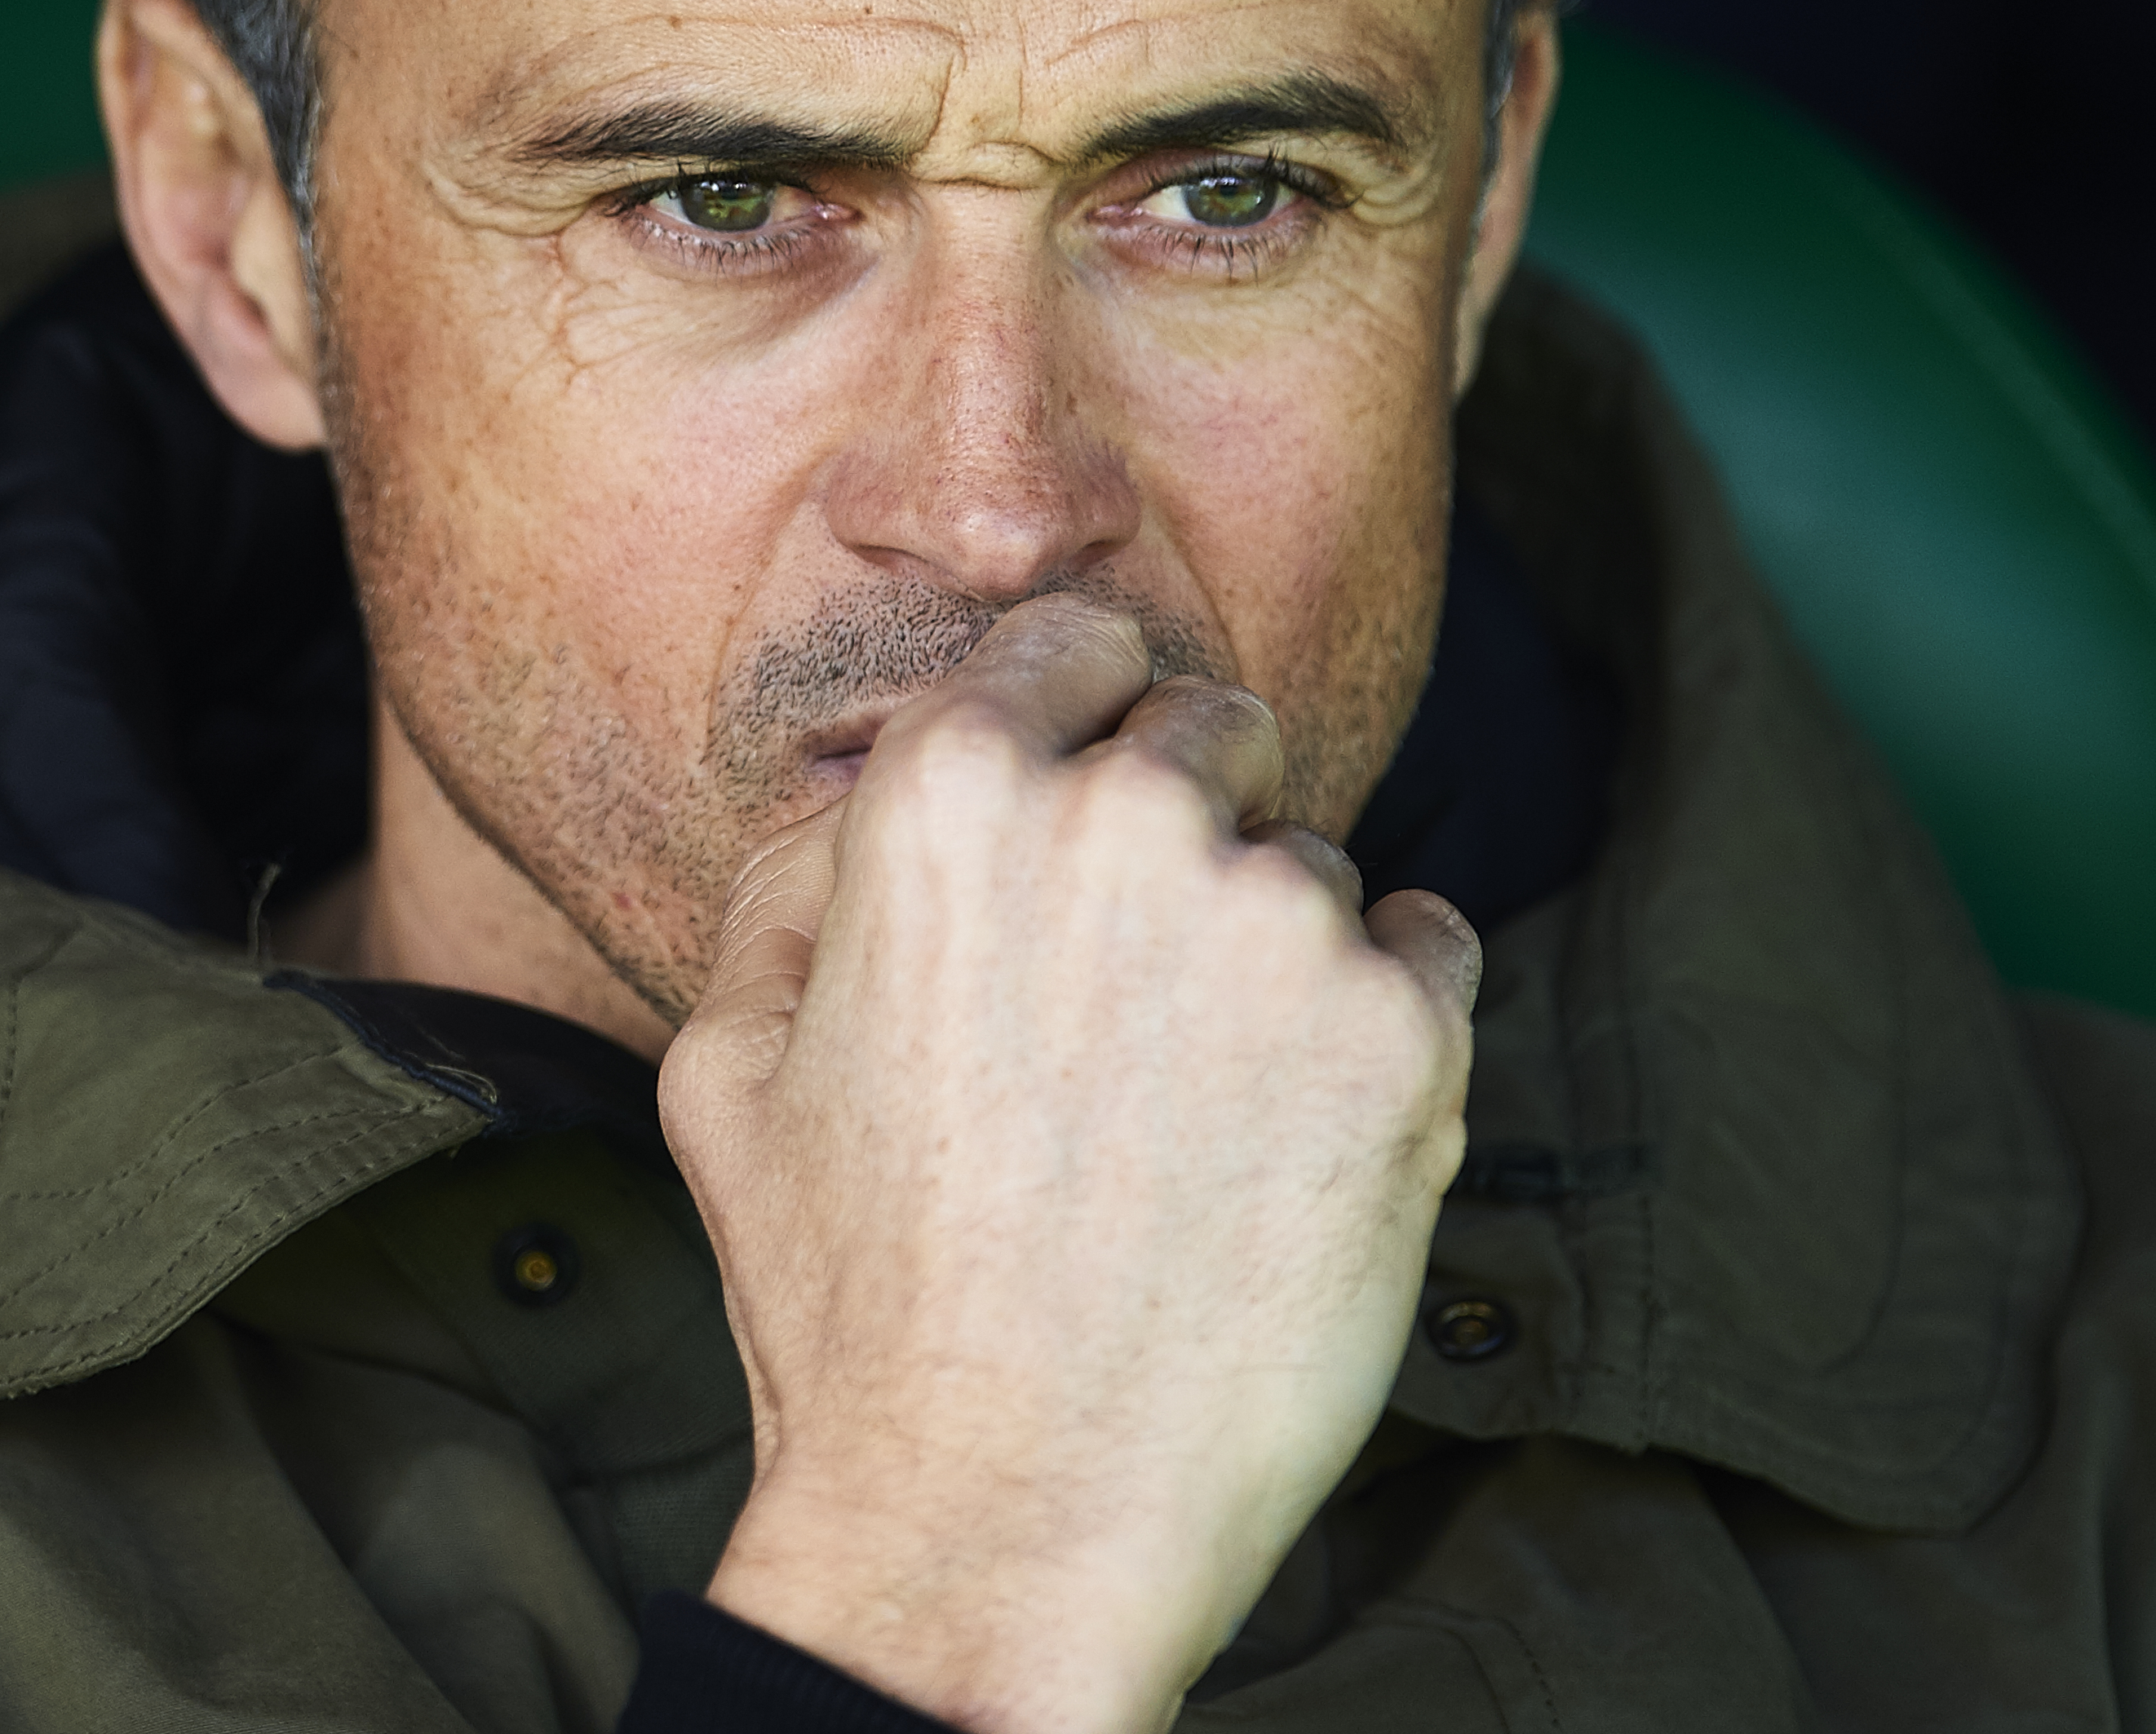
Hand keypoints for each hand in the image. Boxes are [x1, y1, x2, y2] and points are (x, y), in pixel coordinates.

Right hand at [661, 596, 1481, 1733]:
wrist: (1005, 1518)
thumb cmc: (850, 1308)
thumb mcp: (725, 1067)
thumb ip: (796, 883)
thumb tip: (869, 796)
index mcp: (952, 796)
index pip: (1075, 636)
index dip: (1088, 703)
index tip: (1100, 775)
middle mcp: (1129, 818)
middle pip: (1213, 729)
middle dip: (1187, 824)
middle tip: (1137, 993)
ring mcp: (1283, 923)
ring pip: (1315, 862)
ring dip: (1272, 950)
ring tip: (1192, 1115)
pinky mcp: (1408, 1035)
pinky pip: (1429, 947)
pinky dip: (1380, 1020)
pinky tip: (1287, 1139)